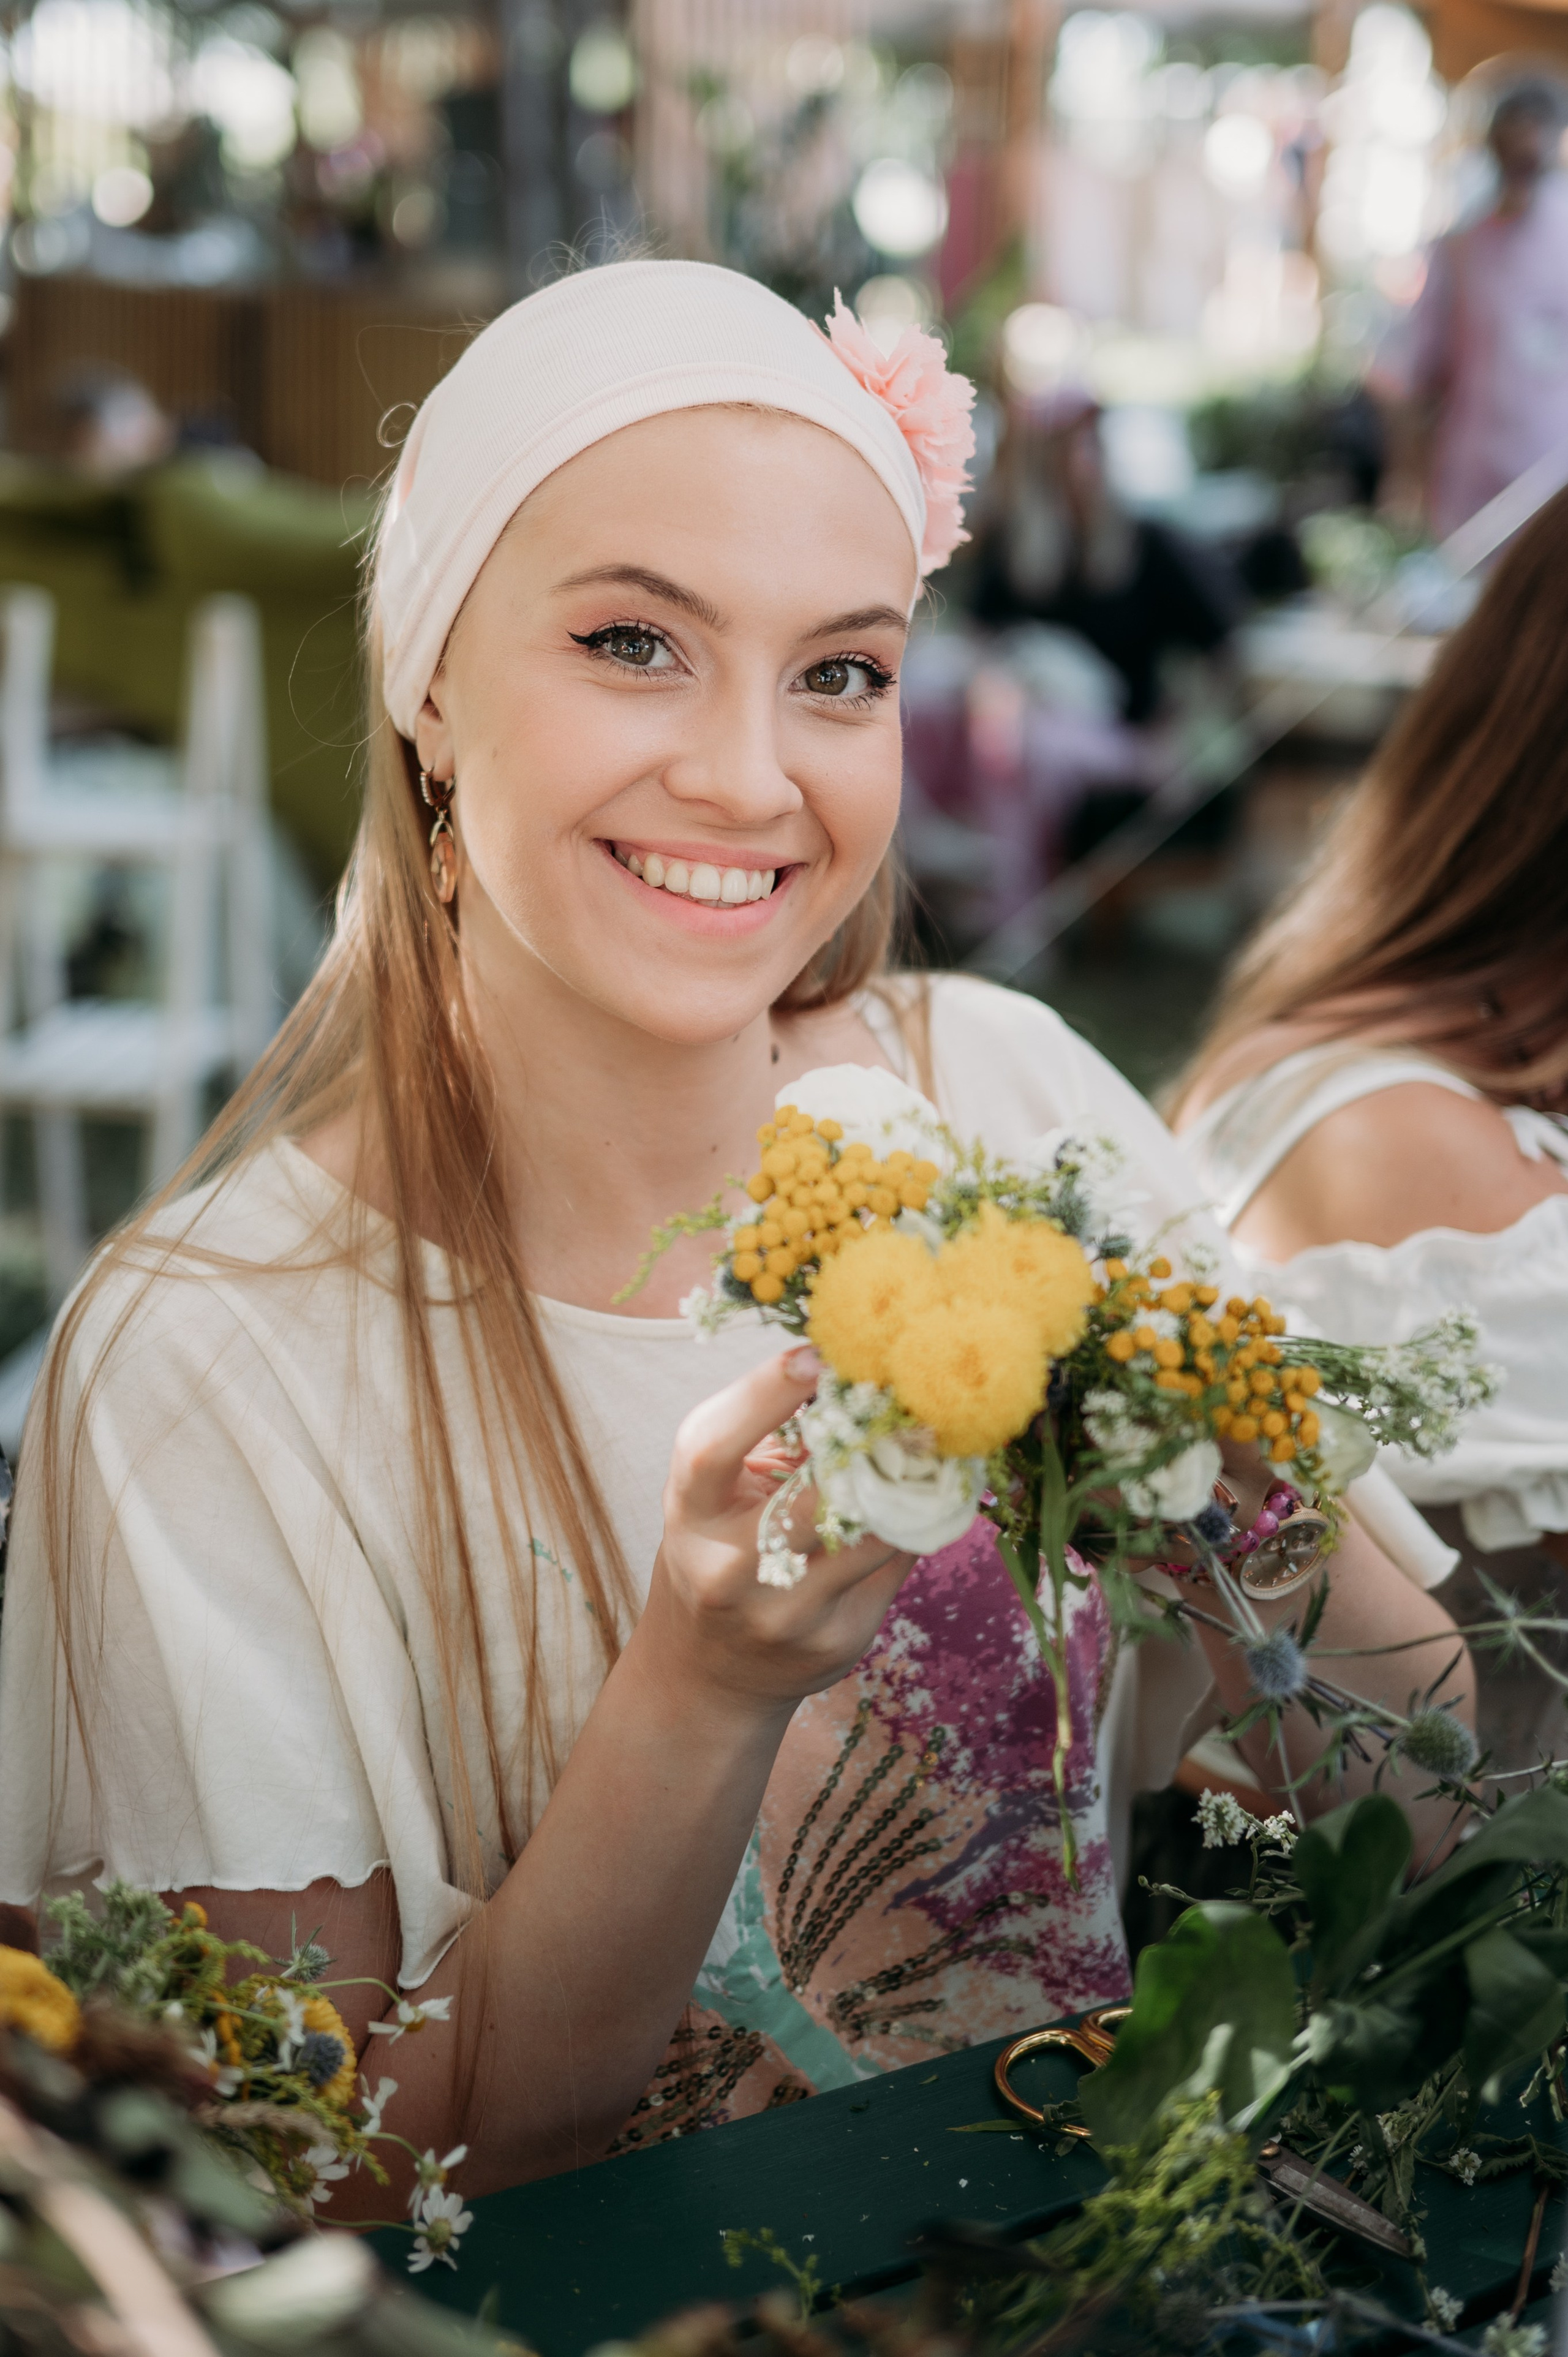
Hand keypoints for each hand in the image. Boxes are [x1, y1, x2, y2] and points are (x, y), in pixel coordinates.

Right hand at [636, 1347, 913, 1716]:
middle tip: (911, 1393)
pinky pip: (897, 1561)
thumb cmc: (718, 1547)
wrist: (711, 1668)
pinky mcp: (839, 1638)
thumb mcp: (716, 1490)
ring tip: (938, 1435)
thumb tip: (850, 1367)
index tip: (816, 1355)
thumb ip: (766, 1434)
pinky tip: (935, 1489)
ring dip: (912, 1478)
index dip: (763, 1394)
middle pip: (812, 1495)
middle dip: (867, 1441)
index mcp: (690, 1514)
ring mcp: (788, 1612)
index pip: (711, 1448)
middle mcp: (731, 1569)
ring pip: (873, 1531)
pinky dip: (920, 1518)